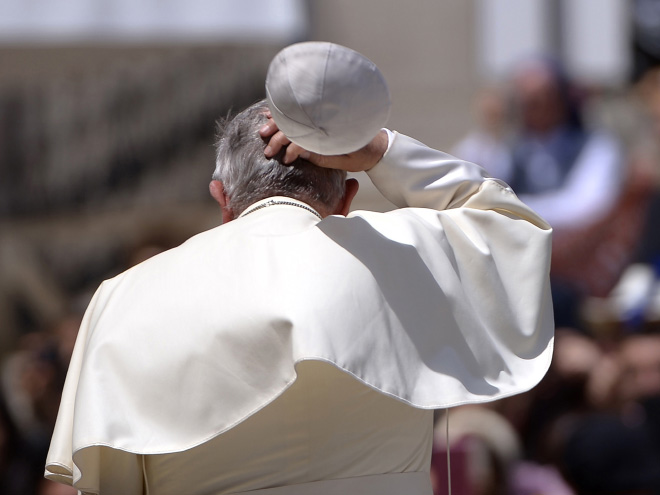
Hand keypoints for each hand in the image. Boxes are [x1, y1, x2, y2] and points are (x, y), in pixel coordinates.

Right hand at [259, 118, 387, 171]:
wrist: (379, 144)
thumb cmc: (363, 154)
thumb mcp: (345, 161)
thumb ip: (322, 157)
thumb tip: (298, 152)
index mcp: (331, 131)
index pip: (304, 136)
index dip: (292, 149)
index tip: (286, 160)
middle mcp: (325, 120)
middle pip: (295, 124)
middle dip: (277, 137)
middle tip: (267, 151)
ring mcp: (322, 115)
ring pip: (293, 116)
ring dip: (276, 123)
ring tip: (262, 132)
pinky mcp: (321, 115)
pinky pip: (299, 111)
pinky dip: (284, 113)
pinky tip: (270, 115)